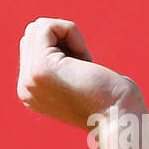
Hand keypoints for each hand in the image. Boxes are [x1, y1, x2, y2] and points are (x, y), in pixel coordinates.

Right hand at [17, 18, 143, 129]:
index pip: (32, 48)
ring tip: (85, 65)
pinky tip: (86, 58)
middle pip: (31, 35)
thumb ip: (64, 67)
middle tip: (86, 67)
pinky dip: (70, 31)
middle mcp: (25, 87)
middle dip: (63, 41)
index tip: (85, 71)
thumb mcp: (82, 81)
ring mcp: (30, 79)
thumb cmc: (117, 103)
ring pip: (37, 28)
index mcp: (32, 92)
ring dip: (68, 38)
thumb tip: (60, 46)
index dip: (63, 47)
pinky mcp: (42, 68)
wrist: (123, 122)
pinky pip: (46, 26)